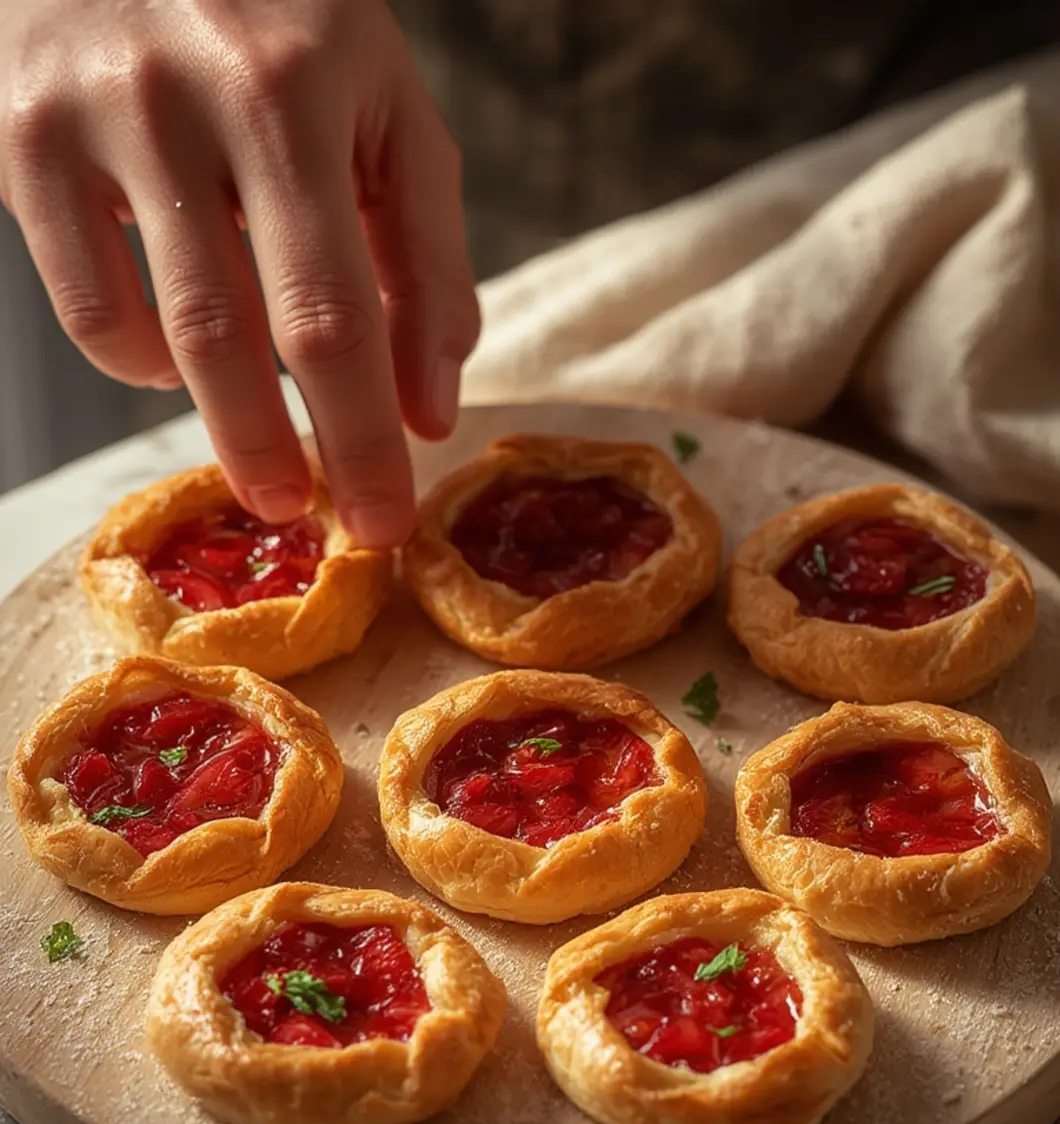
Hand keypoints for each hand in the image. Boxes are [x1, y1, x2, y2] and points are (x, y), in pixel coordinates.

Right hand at [0, 0, 479, 545]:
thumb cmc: (284, 24)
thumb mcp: (386, 110)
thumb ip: (425, 257)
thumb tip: (430, 410)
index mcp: (297, 89)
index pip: (338, 311)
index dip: (363, 435)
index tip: (384, 520)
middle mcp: (185, 98)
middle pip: (237, 337)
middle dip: (282, 454)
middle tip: (311, 518)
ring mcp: (91, 118)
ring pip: (153, 336)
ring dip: (218, 422)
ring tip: (261, 448)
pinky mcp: (20, 137)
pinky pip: (81, 308)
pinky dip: (138, 361)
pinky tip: (178, 350)